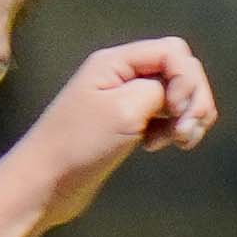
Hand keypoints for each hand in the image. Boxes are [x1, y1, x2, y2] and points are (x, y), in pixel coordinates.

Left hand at [0, 34, 215, 231]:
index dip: (187, 79)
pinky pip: (163, 116)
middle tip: (185, 133)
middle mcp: (121, 74)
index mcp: (116, 61)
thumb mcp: (125, 108)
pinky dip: (172, 129)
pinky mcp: (126, 125)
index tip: (179, 111)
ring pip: (175, 95)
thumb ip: (159, 89)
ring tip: (179, 142)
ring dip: (187, 116)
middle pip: (179, 70)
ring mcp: (124, 100)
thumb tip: (176, 94)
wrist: (44, 184)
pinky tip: (158, 146)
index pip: (174, 51)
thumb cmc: (79, 145)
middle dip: (193, 99)